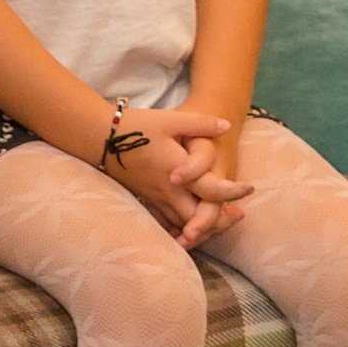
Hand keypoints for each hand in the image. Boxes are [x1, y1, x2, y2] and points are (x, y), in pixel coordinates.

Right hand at [101, 107, 250, 243]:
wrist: (98, 136)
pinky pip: (168, 220)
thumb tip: (226, 125)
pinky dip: (183, 226)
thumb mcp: (170, 120)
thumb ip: (200, 123)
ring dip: (204, 226)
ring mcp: (155, 197)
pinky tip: (191, 224)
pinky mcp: (145, 198)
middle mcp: (168, 190)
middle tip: (239, 214)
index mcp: (177, 172)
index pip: (212, 190)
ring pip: (183, 223)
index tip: (249, 188)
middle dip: (222, 221)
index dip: (233, 192)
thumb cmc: (135, 127)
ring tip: (221, 220)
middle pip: (199, 218)